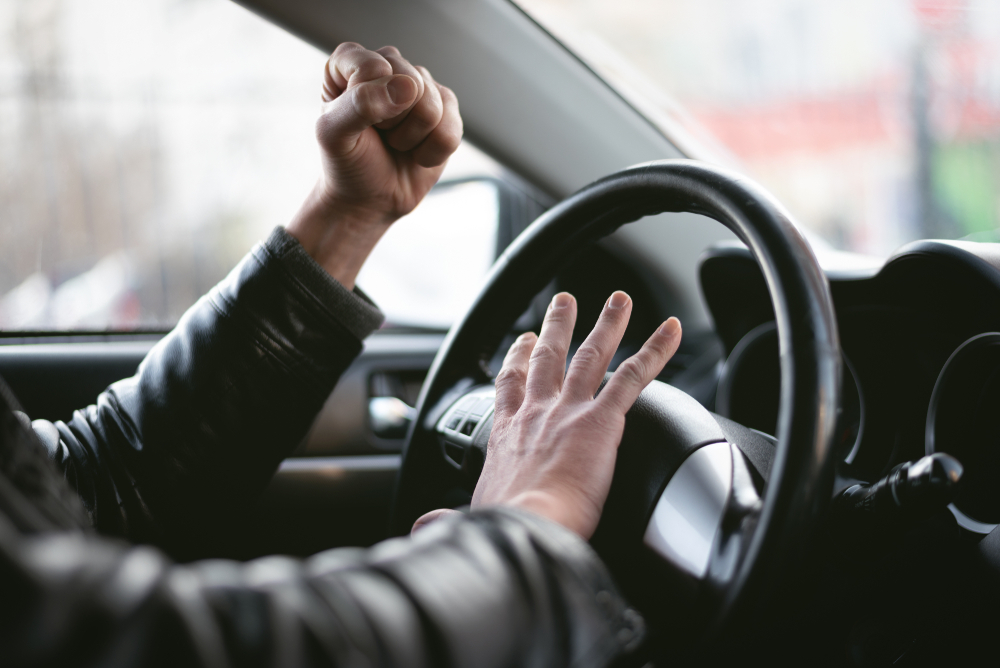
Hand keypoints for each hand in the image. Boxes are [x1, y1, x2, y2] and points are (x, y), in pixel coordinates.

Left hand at [288, 43, 462, 288]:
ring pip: (434, 107)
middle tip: (379, 135)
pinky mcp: (446, 110)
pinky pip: (452, 129)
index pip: (372, 66)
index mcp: (351, 62)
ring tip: (396, 144)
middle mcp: (389, 65)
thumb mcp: (334, 135)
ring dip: (412, 138)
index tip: (357, 121)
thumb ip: (360, 104)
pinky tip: (417, 153)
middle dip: (394, 122)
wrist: (370, 198)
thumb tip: (407, 86)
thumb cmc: (347, 162)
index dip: (368, 102)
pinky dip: (432, 152)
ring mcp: (421, 86)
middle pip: (411, 82)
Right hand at [471, 291, 681, 538]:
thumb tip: (428, 527)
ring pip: (591, 355)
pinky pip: (633, 376)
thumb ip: (451, 517)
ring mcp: (569, 411)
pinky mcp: (602, 420)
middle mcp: (536, 413)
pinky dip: (655, 350)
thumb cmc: (501, 526)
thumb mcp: (472, 516)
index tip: (521, 342)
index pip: (509, 386)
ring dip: (607, 324)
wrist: (525, 525)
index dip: (516, 360)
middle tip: (565, 302)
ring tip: (619, 300)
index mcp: (507, 434)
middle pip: (548, 358)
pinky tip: (672, 331)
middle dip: (558, 327)